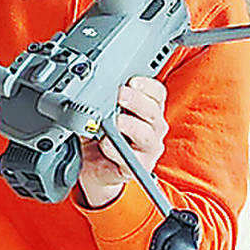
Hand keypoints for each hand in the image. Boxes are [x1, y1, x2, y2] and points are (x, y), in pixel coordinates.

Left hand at [76, 76, 168, 208]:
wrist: (97, 168)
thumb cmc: (104, 137)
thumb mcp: (104, 114)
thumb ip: (103, 102)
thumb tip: (91, 91)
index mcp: (150, 111)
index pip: (157, 93)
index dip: (147, 85)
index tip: (132, 81)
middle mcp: (154, 128)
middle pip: (153, 111)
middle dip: (136, 101)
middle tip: (120, 95)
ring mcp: (148, 149)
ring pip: (146, 135)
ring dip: (130, 125)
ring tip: (116, 121)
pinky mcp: (137, 167)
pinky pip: (130, 158)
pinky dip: (115, 149)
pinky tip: (105, 143)